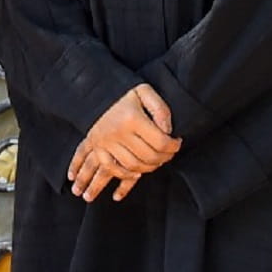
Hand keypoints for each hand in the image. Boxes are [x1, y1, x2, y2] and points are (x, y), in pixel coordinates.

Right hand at [67, 84, 178, 202]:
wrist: (94, 93)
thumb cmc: (124, 93)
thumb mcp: (145, 92)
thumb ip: (160, 109)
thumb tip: (167, 130)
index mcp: (132, 119)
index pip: (160, 142)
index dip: (173, 146)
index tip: (177, 143)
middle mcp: (117, 133)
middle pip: (147, 158)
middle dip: (162, 159)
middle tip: (168, 156)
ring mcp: (105, 143)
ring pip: (130, 167)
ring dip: (145, 170)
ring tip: (155, 165)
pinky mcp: (97, 148)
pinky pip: (109, 168)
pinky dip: (118, 176)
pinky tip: (127, 179)